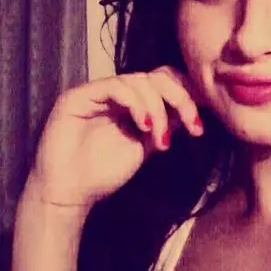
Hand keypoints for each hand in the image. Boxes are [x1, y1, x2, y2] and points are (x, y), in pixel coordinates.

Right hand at [25, 66, 203, 209]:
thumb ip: (165, 125)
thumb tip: (192, 109)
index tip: (200, 120)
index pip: (163, 82)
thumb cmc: (103, 173)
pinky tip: (144, 125)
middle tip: (193, 124)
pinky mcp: (79, 96)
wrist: (70, 193)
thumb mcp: (145, 146)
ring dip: (158, 108)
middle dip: (180, 98)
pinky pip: (114, 86)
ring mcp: (98, 92)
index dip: (185, 94)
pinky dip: (135, 103)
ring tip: (160, 137)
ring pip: (138, 80)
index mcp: (133, 102)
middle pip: (156, 76)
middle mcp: (117, 93)